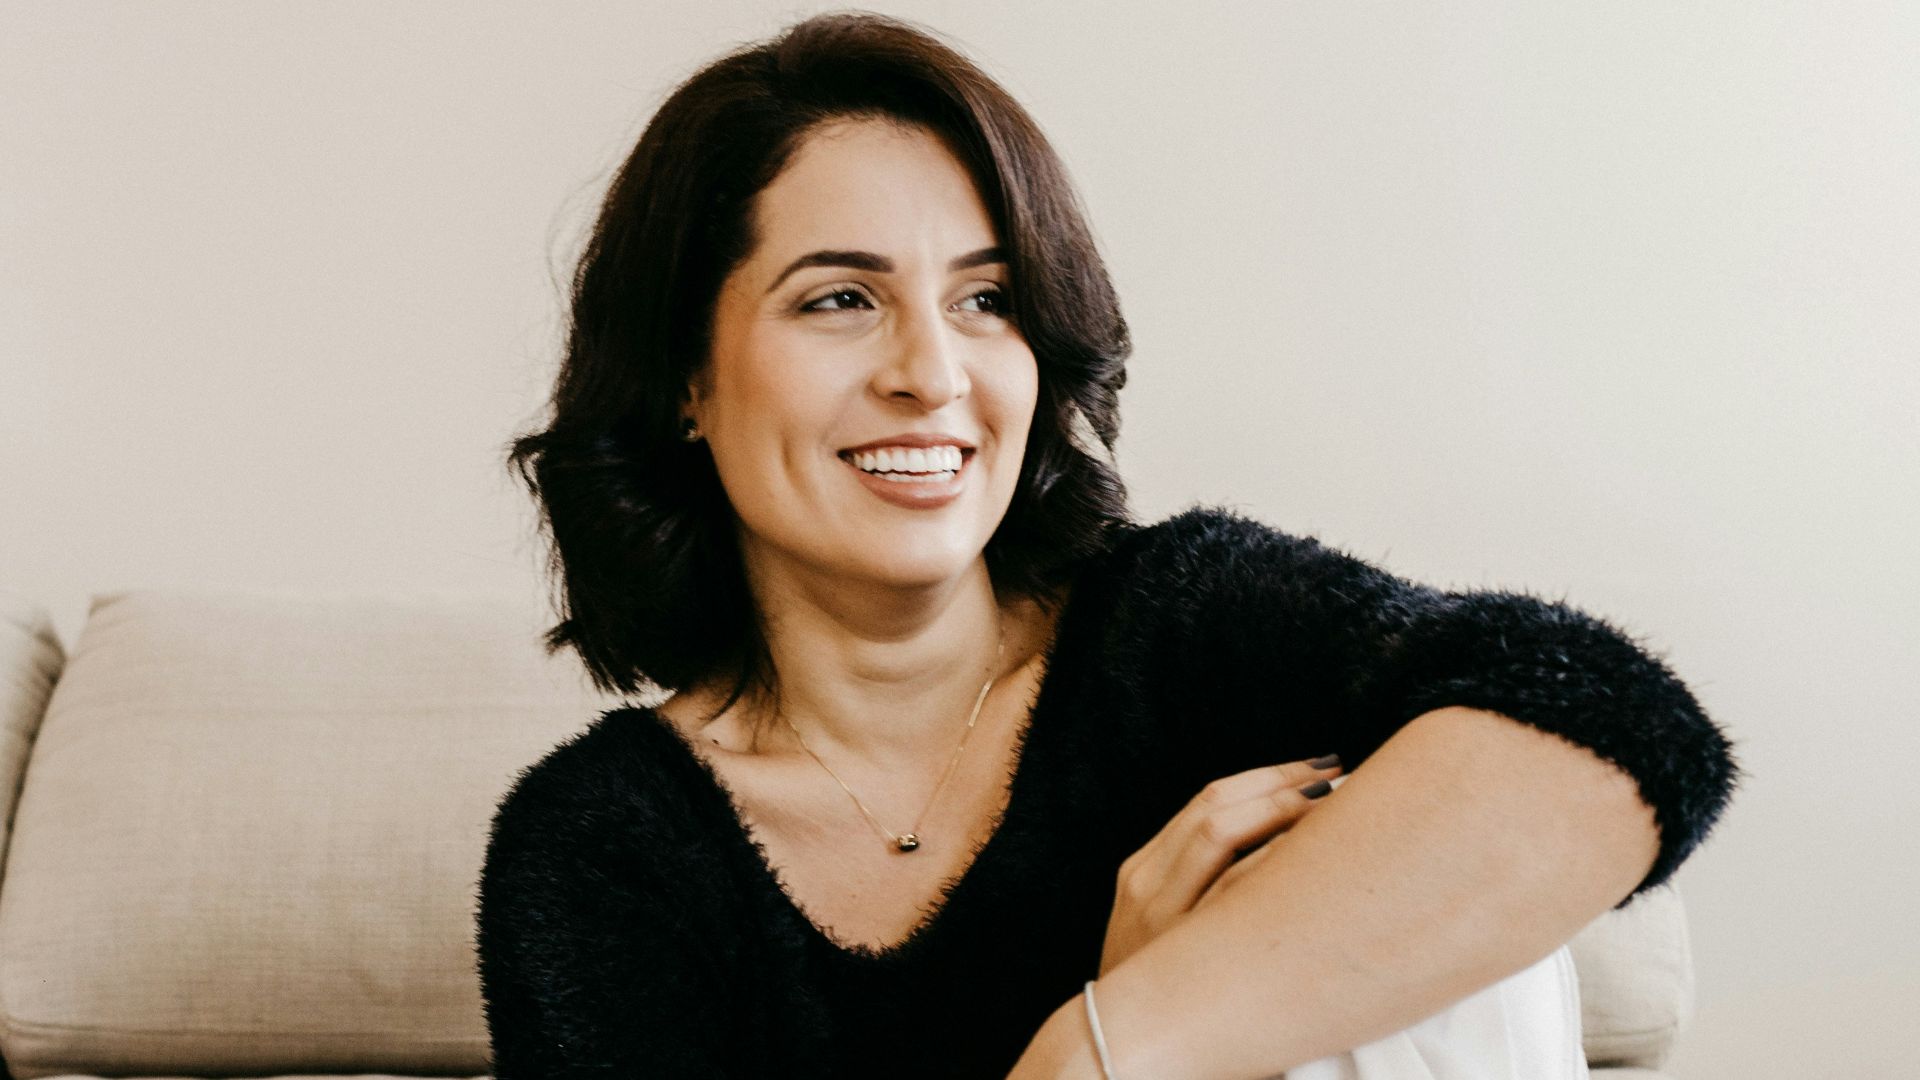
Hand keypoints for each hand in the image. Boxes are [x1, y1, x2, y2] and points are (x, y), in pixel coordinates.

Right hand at [1098, 754, 1342, 976]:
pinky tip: (1314, 854)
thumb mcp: (1163, 929)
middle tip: (1341, 776)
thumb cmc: (1161, 995)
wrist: (1116, 1057)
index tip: (1318, 769)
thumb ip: (1198, 887)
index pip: (1208, 798)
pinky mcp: (1176, 947)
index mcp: (1142, 870)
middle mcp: (1146, 883)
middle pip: (1217, 804)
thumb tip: (1278, 844)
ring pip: (1220, 831)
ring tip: (1338, 804)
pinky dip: (1271, 856)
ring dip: (1283, 809)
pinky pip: (1229, 885)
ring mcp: (1159, 914)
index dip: (1268, 776)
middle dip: (1283, 784)